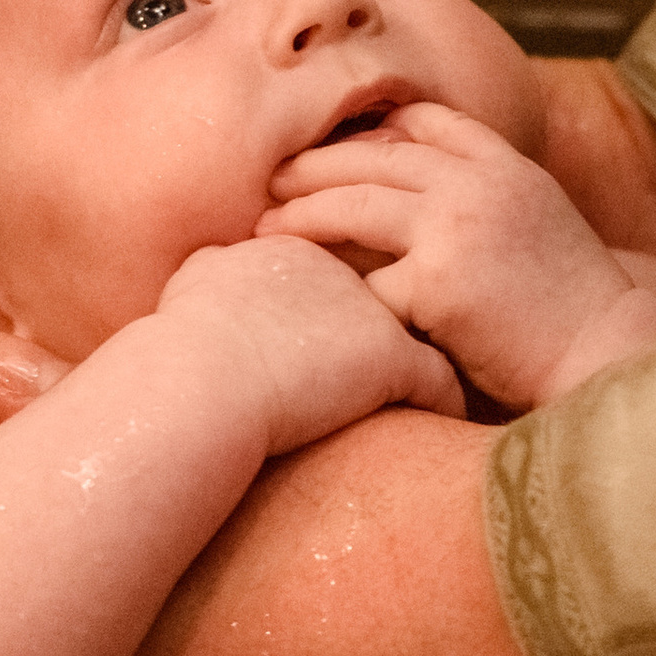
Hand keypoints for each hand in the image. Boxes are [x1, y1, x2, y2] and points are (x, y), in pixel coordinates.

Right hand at [149, 234, 464, 454]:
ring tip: (472, 352)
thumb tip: (211, 259)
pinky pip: (439, 380)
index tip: (395, 279)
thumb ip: (211, 264)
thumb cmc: (183, 340)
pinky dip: (449, 398)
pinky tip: (458, 416)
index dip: (382, 254)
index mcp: (303, 245)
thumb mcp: (194, 282)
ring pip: (439, 313)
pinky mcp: (392, 357)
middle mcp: (348, 265)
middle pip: (411, 255)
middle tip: (456, 307)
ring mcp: (376, 309)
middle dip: (438, 275)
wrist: (198, 375)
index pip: (359, 239)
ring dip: (455, 332)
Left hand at [259, 104, 655, 407]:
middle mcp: (478, 185)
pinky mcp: (437, 286)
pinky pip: (366, 283)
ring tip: (264, 227)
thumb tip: (422, 190)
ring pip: (352, 206)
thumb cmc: (572, 305)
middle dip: (314, 165)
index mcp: (505, 165)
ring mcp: (455, 230)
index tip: (333, 144)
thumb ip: (488, 195)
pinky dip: (332, 290)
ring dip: (299, 216)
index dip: (373, 128)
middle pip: (373, 156)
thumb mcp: (541, 221)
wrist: (608, 354)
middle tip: (271, 179)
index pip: (427, 121)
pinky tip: (300, 295)